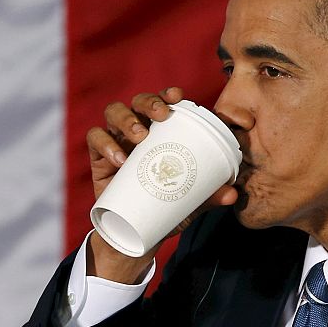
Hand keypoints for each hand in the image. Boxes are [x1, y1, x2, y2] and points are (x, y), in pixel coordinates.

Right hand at [85, 88, 237, 281]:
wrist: (134, 232)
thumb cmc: (164, 206)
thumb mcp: (189, 202)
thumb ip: (209, 196)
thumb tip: (232, 194)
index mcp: (162, 131)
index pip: (165, 103)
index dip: (170, 94)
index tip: (179, 96)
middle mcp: (139, 128)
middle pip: (139, 100)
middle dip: (150, 101)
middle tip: (161, 116)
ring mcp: (117, 139)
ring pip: (114, 111)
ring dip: (127, 119)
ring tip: (140, 137)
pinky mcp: (98, 156)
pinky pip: (95, 137)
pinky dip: (106, 144)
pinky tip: (119, 160)